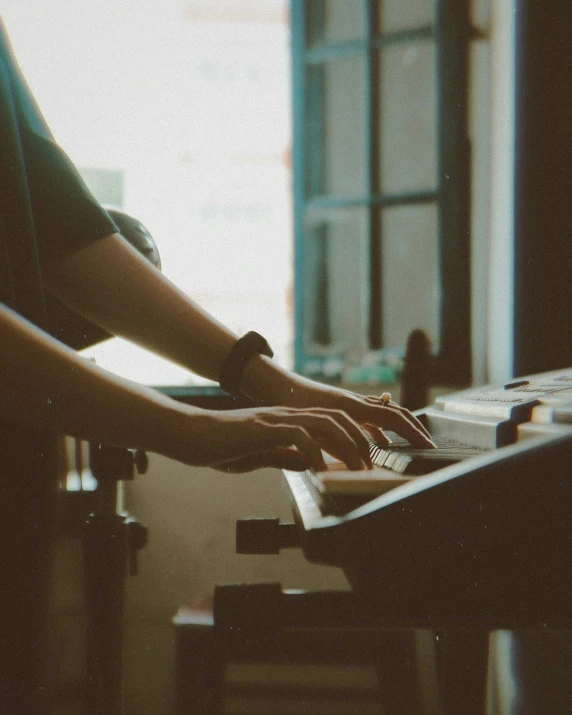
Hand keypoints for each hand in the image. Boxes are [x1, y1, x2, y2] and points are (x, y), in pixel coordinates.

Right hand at [167, 405, 373, 473]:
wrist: (188, 435)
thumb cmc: (218, 446)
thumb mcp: (258, 456)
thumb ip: (284, 457)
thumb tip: (309, 464)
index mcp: (286, 422)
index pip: (329, 422)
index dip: (351, 437)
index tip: (365, 458)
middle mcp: (285, 415)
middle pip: (335, 417)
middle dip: (359, 439)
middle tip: (372, 462)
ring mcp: (274, 419)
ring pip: (323, 422)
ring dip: (346, 444)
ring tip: (357, 466)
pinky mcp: (262, 428)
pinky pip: (297, 435)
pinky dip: (315, 451)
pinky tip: (321, 469)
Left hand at [277, 375, 434, 447]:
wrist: (278, 386)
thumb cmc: (293, 403)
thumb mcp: (313, 426)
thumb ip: (337, 443)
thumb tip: (358, 459)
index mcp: (353, 406)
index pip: (393, 418)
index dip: (412, 432)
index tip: (427, 445)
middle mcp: (356, 402)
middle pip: (395, 413)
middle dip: (413, 429)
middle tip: (428, 445)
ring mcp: (351, 403)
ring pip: (383, 414)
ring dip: (399, 428)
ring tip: (410, 445)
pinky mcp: (343, 407)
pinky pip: (369, 417)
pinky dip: (380, 430)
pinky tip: (380, 443)